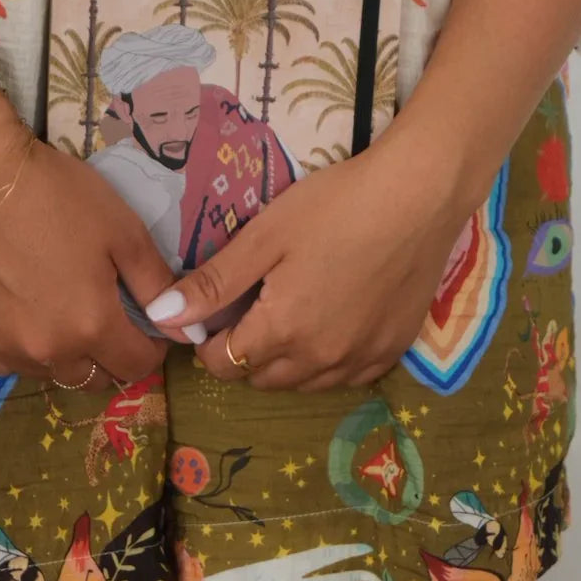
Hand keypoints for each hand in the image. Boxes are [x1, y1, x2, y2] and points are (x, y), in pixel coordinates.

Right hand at [0, 90, 177, 386]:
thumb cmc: (56, 196)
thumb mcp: (122, 230)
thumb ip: (155, 282)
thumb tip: (179, 320)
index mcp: (92, 325)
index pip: (138, 366)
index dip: (151, 347)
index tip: (146, 322)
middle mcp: (49, 351)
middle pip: (95, 378)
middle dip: (109, 354)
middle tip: (104, 313)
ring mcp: (6, 350)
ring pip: (51, 372)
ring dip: (66, 353)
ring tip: (60, 309)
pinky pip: (10, 364)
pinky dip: (24, 349)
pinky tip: (22, 313)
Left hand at [143, 128, 473, 391]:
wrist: (419, 197)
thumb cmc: (335, 206)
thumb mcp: (264, 237)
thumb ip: (213, 284)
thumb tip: (160, 318)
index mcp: (283, 331)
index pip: (223, 363)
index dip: (206, 341)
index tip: (211, 309)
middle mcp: (321, 360)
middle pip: (260, 379)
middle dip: (241, 353)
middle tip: (245, 305)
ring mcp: (362, 360)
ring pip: (303, 383)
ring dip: (282, 362)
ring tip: (284, 312)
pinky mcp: (393, 351)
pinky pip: (345, 377)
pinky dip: (325, 362)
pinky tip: (327, 322)